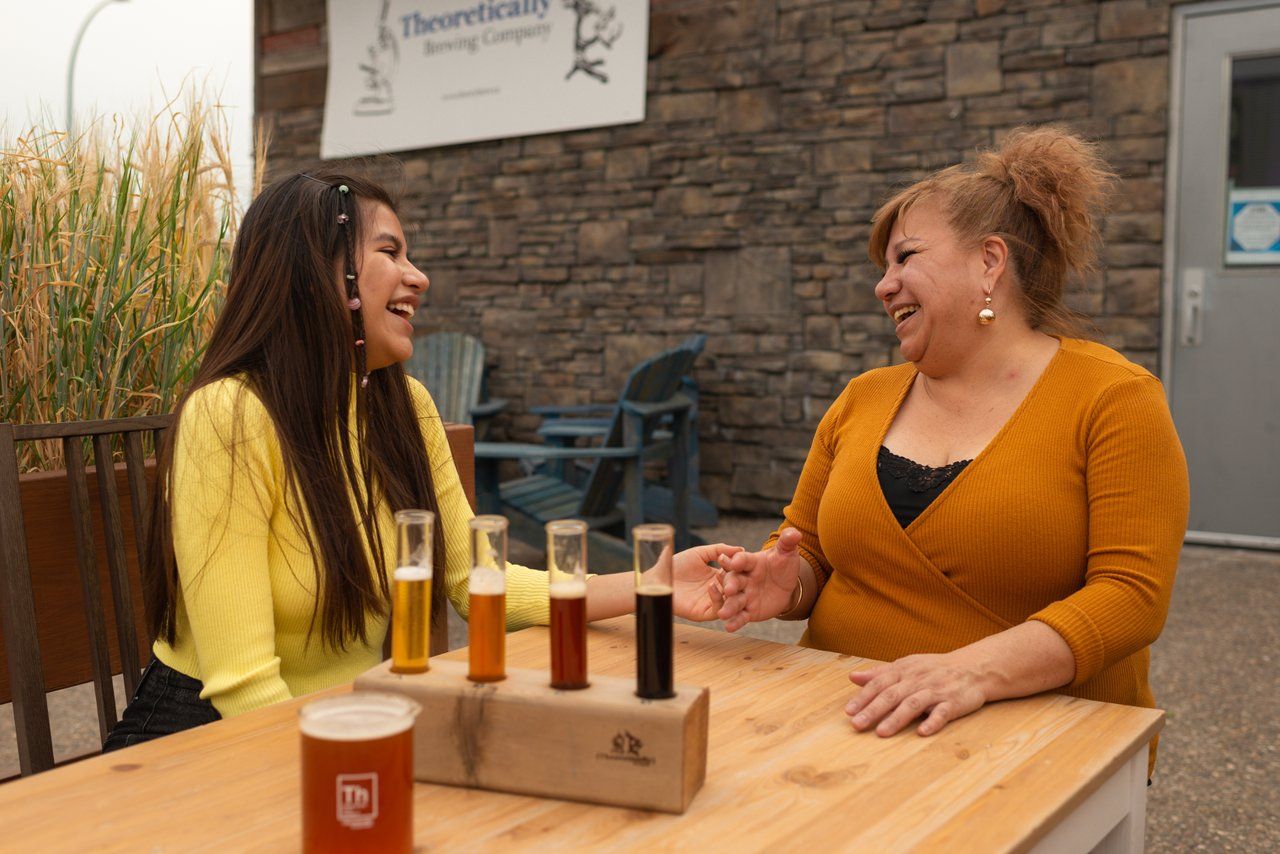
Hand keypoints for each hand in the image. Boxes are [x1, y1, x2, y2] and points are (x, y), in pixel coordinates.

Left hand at [670, 542, 741, 621]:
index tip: (739, 559)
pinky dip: (717, 599)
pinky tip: (711, 586)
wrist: (658, 577)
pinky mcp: (703, 613)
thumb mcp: (700, 553)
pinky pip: (716, 610)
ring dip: (729, 590)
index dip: (738, 568)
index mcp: (718, 576)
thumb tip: (741, 549)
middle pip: (735, 588)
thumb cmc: (676, 564)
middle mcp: (717, 590)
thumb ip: (719, 549)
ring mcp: (711, 602)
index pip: (735, 574)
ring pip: (730, 602)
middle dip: (736, 579)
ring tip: (721, 577)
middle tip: (734, 571)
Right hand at [716, 528, 805, 630]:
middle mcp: (744, 579)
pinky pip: (741, 617)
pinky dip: (735, 622)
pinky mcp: (748, 611)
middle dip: (730, 585)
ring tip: (722, 613)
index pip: (742, 560)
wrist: (786, 586)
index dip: (737, 560)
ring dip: (728, 607)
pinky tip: (729, 627)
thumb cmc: (782, 565)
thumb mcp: (787, 553)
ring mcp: (745, 596)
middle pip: (734, 581)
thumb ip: (788, 542)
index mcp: (751, 562)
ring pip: (734, 601)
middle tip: (727, 589)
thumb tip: (795, 532)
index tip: (732, 561)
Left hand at [845, 653, 987, 736]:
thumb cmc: (934, 669)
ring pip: (913, 704)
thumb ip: (879, 673)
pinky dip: (932, 722)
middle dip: (873, 710)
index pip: (879, 683)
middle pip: (891, 695)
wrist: (973, 667)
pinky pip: (942, 713)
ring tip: (881, 732)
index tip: (848, 711)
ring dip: (896, 719)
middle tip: (857, 725)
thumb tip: (852, 677)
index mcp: (903, 671)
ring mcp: (935, 691)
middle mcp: (917, 680)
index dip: (863, 697)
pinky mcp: (953, 703)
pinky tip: (921, 732)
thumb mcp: (906, 666)